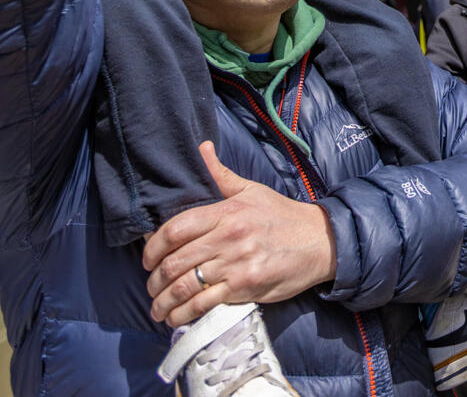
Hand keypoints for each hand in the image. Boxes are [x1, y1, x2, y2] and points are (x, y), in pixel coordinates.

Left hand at [144, 143, 337, 325]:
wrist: (319, 242)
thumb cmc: (282, 215)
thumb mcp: (252, 190)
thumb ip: (221, 175)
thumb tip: (201, 148)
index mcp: (226, 212)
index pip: (176, 228)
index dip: (153, 246)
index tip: (147, 259)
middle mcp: (228, 237)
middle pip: (176, 260)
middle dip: (154, 279)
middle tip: (150, 286)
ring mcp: (236, 264)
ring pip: (186, 285)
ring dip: (164, 301)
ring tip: (156, 307)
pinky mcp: (245, 287)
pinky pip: (205, 304)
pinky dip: (184, 314)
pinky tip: (175, 317)